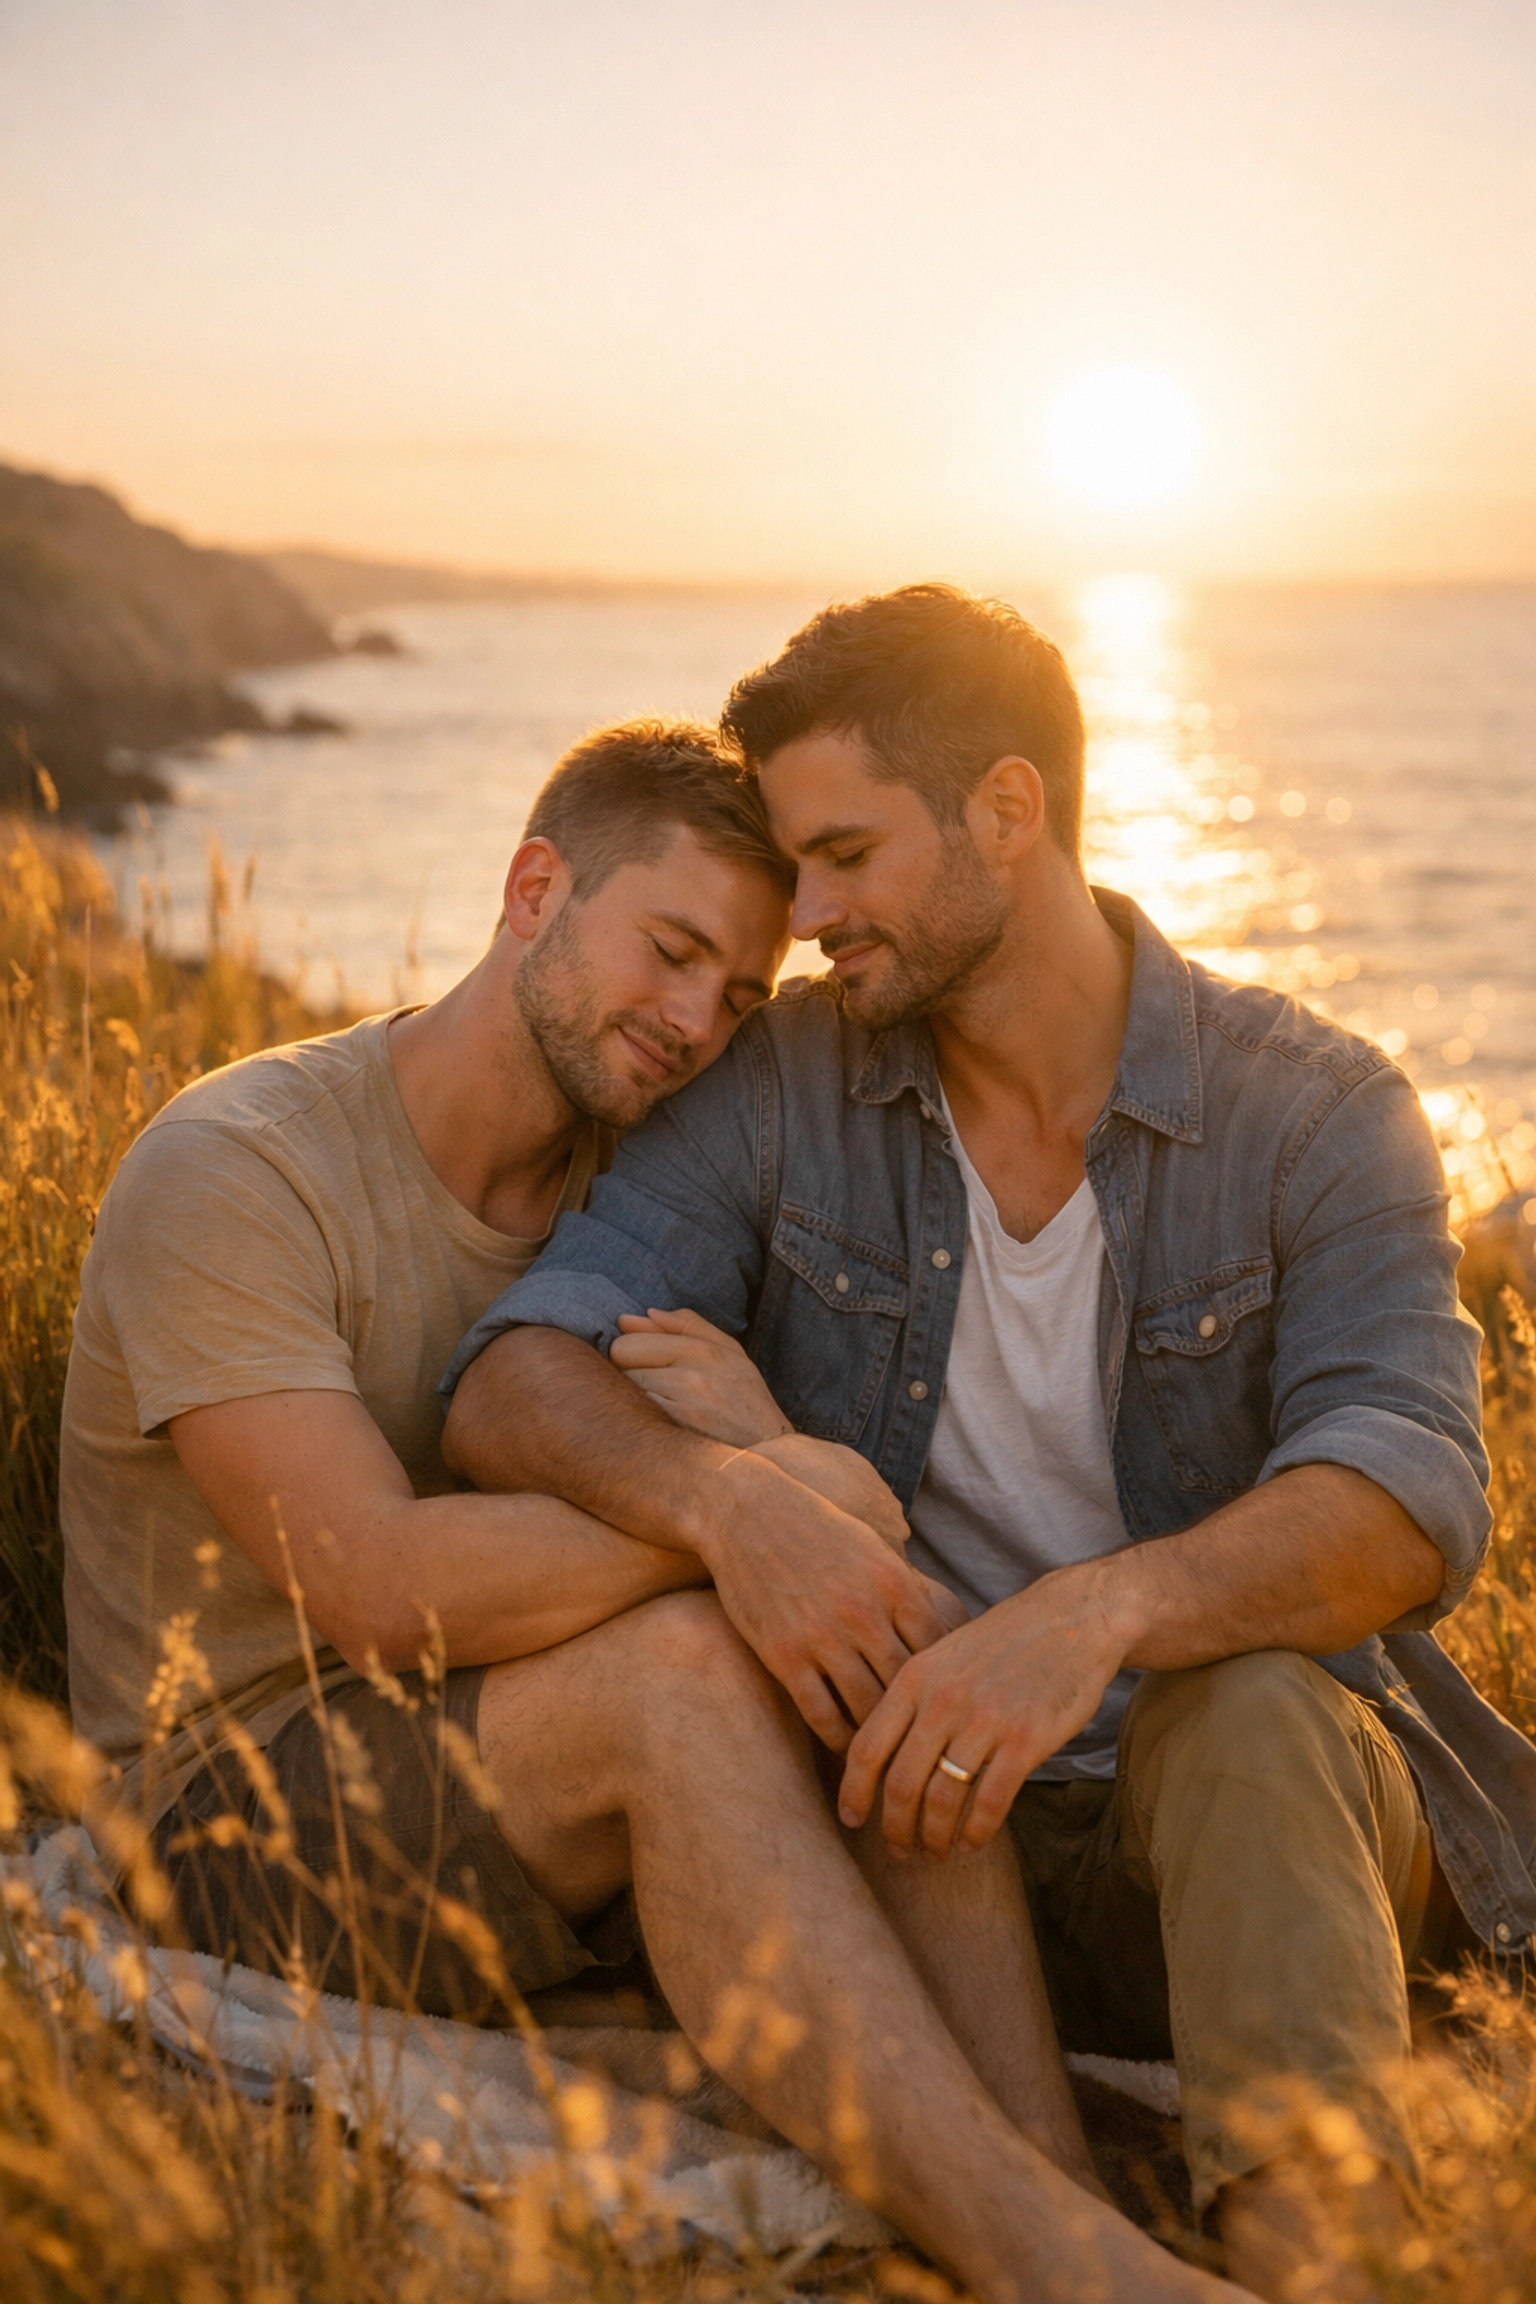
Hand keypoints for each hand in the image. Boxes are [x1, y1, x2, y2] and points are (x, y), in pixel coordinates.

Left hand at [612, 1307, 791, 1445]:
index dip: (631, 1355)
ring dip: (633, 1401)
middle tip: (653, 1390)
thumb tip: (635, 1316)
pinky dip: (639, 1424)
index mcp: (704, 1350)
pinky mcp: (675, 1438)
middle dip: (627, 1373)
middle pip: (620, 1362)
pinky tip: (660, 1429)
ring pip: (624, 1392)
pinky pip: (634, 1420)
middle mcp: (692, 1377)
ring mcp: (682, 1410)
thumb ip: (685, 1325)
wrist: (769, 1453)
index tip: (647, 1367)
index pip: (628, 1341)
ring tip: (661, 1412)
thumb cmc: (746, 1401)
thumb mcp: (729, 1353)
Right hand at [698, 1450, 962, 1753]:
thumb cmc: (817, 1529)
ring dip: (883, 1737)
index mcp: (895, 1584)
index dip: (951, 1683)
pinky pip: (821, 1714)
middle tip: (934, 1747)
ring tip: (896, 1759)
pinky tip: (848, 1751)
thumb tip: (949, 1633)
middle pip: (909, 1686)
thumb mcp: (874, 1548)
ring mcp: (822, 1636)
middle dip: (923, 1719)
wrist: (744, 1511)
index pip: (941, 1650)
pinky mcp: (783, 1654)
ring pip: (868, 1708)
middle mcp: (864, 1613)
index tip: (954, 1706)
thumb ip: (907, 1592)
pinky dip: (839, 1739)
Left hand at [837, 1561, 1127, 1857]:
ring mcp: (984, 1720)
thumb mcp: (944, 1656)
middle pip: (900, 1784)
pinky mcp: (1024, 1740)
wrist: (1071, 1618)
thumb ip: (913, 1698)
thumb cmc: (1004, 1642)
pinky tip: (971, 1845)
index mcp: (914, 1677)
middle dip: (895, 1828)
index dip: (854, 1792)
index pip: (867, 1747)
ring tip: (935, 1853)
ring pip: (942, 1800)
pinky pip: (990, 1802)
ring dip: (934, 1838)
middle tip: (899, 1851)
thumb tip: (881, 1755)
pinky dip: (976, 1833)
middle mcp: (942, 1700)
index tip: (851, 1820)